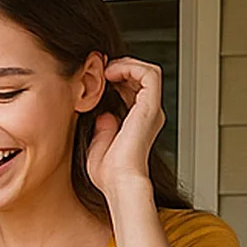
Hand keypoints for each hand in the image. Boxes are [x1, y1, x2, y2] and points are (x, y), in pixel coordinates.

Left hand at [86, 56, 164, 199]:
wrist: (119, 182)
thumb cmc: (108, 173)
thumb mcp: (98, 145)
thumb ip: (102, 128)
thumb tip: (103, 114)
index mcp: (138, 123)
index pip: (131, 90)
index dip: (115, 78)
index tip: (95, 78)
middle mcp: (148, 114)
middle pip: (140, 78)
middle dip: (120, 68)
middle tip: (99, 69)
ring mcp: (151, 109)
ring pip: (148, 71)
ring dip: (126, 65)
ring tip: (106, 70)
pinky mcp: (150, 106)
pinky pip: (149, 74)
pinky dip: (130, 67)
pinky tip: (111, 73)